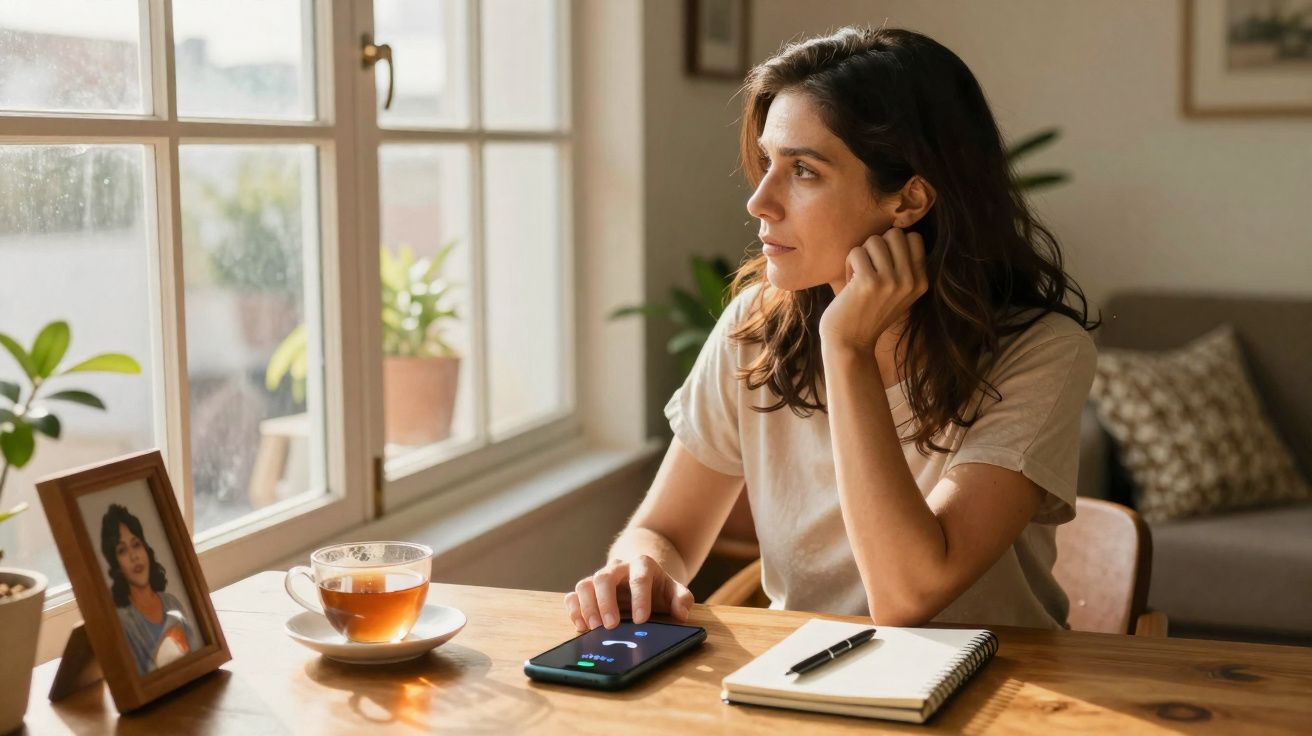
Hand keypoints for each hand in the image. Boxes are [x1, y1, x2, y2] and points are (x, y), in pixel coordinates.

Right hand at [563, 555, 693, 631]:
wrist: (640, 575)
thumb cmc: (657, 587)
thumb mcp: (674, 590)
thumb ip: (682, 599)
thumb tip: (681, 613)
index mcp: (642, 565)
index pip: (639, 578)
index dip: (640, 599)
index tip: (641, 621)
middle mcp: (618, 568)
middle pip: (605, 577)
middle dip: (606, 602)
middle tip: (611, 626)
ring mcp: (600, 578)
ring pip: (586, 584)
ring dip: (587, 606)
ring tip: (594, 628)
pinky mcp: (588, 589)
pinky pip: (574, 594)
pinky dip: (574, 609)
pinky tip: (581, 625)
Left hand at [818, 227, 927, 350]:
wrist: (850, 343)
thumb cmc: (868, 312)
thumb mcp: (898, 292)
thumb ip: (904, 266)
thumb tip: (900, 231)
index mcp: (922, 281)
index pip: (914, 238)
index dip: (893, 245)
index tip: (883, 265)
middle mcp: (910, 281)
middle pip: (895, 234)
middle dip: (876, 246)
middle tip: (869, 268)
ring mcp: (891, 282)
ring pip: (874, 240)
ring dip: (861, 254)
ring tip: (858, 276)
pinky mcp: (869, 282)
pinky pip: (856, 251)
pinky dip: (849, 263)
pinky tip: (849, 283)